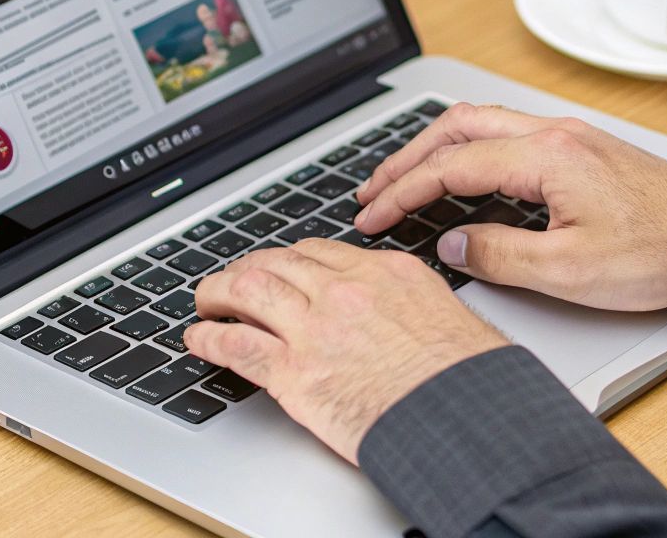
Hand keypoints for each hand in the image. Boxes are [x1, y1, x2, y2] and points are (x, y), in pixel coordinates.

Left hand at [187, 239, 507, 463]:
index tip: (279, 268)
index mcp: (385, 272)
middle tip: (232, 279)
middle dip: (247, 269)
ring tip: (204, 300)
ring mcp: (316, 329)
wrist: (464, 414)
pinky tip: (198, 340)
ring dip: (217, 293)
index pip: (319, 252)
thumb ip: (410, 304)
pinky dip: (210, 339)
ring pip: (248, 292)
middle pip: (277, 263)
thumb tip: (403, 312)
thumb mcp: (447, 314)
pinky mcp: (296, 374)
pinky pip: (238, 346)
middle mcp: (345, 291)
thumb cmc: (468, 376)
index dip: (288, 259)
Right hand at [355, 104, 666, 310]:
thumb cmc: (660, 252)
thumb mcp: (570, 273)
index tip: (372, 216)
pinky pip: (508, 134)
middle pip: (457, 127)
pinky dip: (469, 150)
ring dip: (436, 149)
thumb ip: (501, 256)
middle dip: (406, 158)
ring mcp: (569, 136)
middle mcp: (554, 133)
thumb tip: (452, 246)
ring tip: (403, 180)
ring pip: (482, 123)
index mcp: (546, 156)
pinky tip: (461, 175)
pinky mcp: (582, 148)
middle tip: (371, 191)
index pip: (451, 165)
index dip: (403, 191)